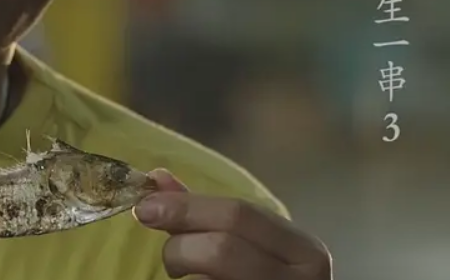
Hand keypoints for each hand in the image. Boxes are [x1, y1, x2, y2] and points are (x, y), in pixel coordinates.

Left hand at [133, 170, 331, 279]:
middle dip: (182, 247)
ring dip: (187, 273)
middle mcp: (302, 279)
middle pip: (222, 249)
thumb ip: (205, 212)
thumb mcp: (251, 241)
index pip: (239, 214)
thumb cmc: (267, 273)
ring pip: (209, 279)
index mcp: (304, 249)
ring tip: (187, 275)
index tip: (145, 208)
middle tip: (169, 259)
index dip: (186, 208)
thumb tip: (157, 179)